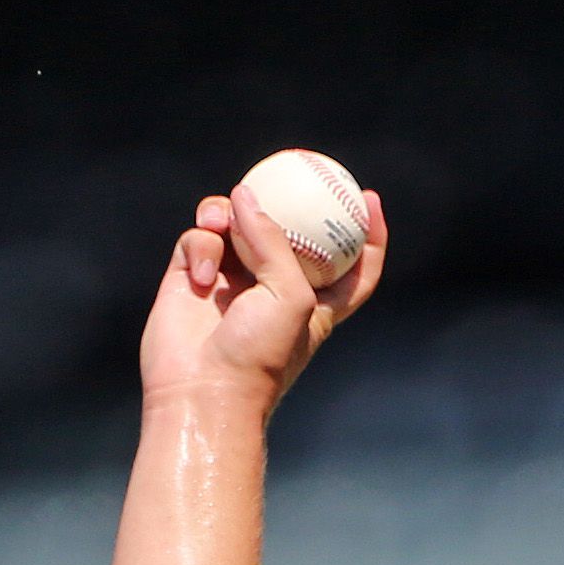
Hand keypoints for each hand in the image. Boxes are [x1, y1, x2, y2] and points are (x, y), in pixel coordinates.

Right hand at [136, 182, 386, 417]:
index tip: (369, 200)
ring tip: (221, 224)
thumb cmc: (259, 354)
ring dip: (229, 215)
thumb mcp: (290, 296)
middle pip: (287, 231)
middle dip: (283, 205)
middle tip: (281, 175)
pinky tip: (202, 277)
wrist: (201, 389)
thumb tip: (246, 196)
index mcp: (316, 302)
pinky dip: (201, 247)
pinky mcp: (194, 274)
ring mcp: (234, 278)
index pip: (354, 267)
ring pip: (236, 222)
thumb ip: (274, 242)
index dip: (368, 235)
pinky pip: (201, 237)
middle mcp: (276, 287)